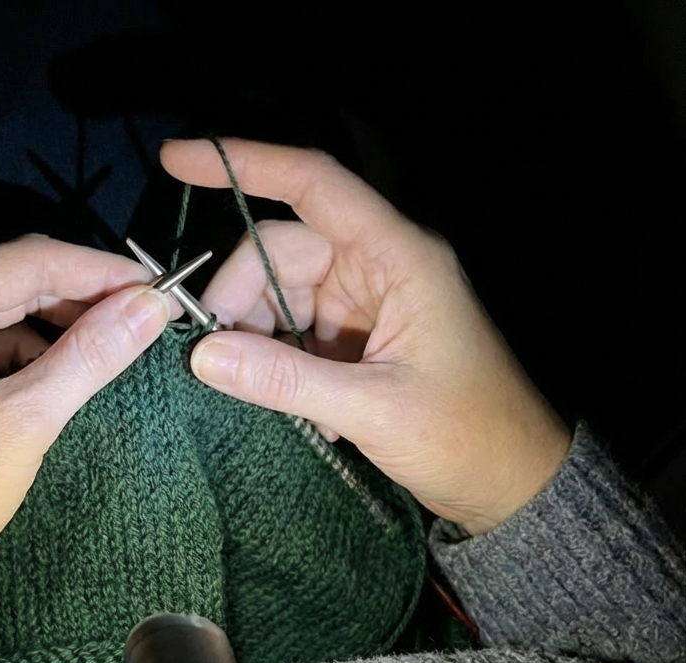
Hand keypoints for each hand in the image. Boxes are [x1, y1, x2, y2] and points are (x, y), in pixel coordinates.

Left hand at [0, 235, 171, 568]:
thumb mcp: (24, 420)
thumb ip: (89, 354)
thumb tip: (150, 306)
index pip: (28, 260)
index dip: (99, 270)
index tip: (155, 288)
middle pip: (5, 280)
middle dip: (75, 297)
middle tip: (137, 318)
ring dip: (45, 327)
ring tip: (100, 349)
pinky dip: (10, 353)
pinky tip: (46, 377)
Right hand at [160, 139, 570, 534]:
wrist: (507, 481)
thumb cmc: (467, 435)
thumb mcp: (374, 408)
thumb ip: (287, 380)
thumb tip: (204, 355)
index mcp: (398, 258)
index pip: (314, 185)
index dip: (243, 164)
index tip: (178, 158)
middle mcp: (377, 267)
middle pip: (280, 250)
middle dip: (237, 296)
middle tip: (210, 356)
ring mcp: (364, 303)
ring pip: (279, 293)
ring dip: (254, 335)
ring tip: (254, 391)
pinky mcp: (354, 339)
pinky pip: (292, 330)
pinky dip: (274, 360)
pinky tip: (286, 404)